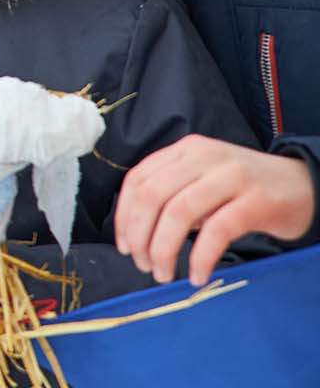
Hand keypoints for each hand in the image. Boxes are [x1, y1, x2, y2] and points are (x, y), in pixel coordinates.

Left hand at [115, 134, 317, 284]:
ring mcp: (232, 176)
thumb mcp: (203, 180)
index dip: (124, 216)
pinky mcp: (256, 201)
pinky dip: (200, 257)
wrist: (304, 186)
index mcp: (186, 150)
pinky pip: (216, 231)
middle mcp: (205, 157)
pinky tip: (197, 275)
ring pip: (178, 213)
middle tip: (143, 265)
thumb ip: (172, 194)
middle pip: (153, 196)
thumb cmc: (245, 189)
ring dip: (163, 250)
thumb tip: (137, 233)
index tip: (124, 245)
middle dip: (140, 236)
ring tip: (164, 274)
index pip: (138, 180)